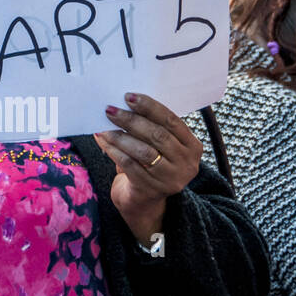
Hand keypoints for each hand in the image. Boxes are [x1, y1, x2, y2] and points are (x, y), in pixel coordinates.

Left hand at [94, 92, 201, 246]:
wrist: (144, 198)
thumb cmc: (150, 162)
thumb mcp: (159, 145)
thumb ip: (151, 126)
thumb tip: (124, 102)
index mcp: (192, 146)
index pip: (171, 121)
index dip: (149, 107)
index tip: (128, 96)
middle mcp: (187, 164)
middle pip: (157, 135)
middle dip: (131, 120)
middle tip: (110, 110)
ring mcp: (171, 179)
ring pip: (143, 151)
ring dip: (120, 136)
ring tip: (104, 127)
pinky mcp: (152, 189)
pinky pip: (129, 165)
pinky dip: (113, 151)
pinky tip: (102, 141)